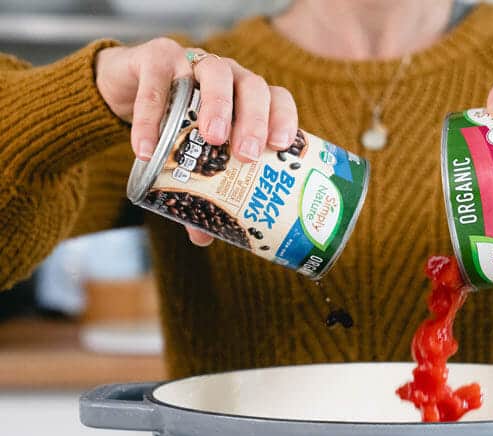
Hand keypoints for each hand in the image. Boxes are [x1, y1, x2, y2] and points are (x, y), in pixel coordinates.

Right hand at [95, 38, 297, 245]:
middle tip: (248, 155)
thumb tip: (203, 238)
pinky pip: (156, 85)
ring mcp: (193, 61)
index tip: (282, 146)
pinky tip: (146, 148)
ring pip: (215, 73)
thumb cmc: (173, 123)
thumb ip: (199, 190)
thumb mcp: (190, 154)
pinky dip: (150, 118)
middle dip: (255, 120)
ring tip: (213, 139)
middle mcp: (227, 74)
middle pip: (252, 86)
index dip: (283, 118)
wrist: (125, 86)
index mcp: (246, 95)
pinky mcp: (155, 58)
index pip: (277, 97)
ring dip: (218, 105)